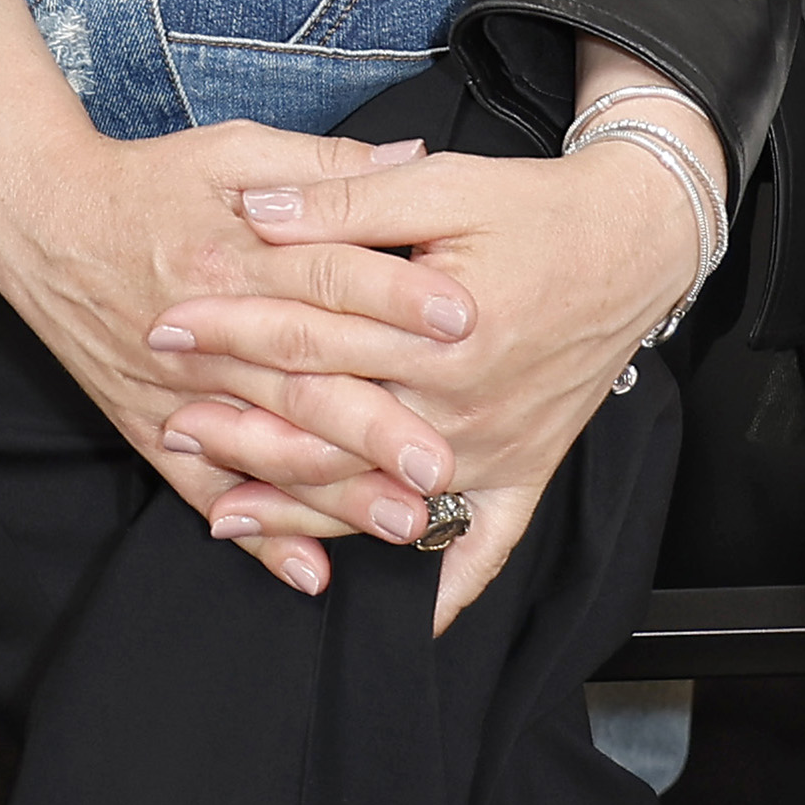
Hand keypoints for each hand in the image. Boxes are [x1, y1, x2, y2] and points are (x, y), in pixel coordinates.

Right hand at [0, 118, 490, 586]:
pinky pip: (211, 490)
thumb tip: (416, 158)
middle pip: (306, 380)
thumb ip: (328, 165)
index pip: (326, 277)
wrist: (40, 220)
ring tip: (408, 522)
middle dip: (378, 426)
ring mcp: (182, 389)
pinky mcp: (155, 426)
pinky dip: (259, 534)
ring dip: (338, 492)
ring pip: (271, 447)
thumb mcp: (236, 149)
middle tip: (446, 462)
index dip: (395, 298)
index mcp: (236, 253)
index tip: (462, 320)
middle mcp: (211, 330)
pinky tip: (310, 571)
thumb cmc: (147, 180)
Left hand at [155, 105, 717, 629]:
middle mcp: (465, 404)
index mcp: (440, 330)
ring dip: (298, 511)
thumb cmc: (539, 208)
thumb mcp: (445, 185)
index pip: (310, 334)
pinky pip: (483, 549)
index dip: (230, 328)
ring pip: (379, 497)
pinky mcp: (526, 471)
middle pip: (330, 430)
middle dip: (240, 430)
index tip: (166, 324)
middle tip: (169, 424)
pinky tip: (401, 619)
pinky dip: (443, 589)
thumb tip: (260, 212)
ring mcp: (496, 451)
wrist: (638, 241)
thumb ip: (348, 199)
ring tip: (222, 512)